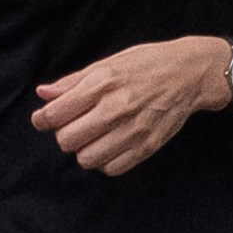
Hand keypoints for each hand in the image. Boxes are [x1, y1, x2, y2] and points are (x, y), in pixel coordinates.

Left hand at [32, 39, 232, 176]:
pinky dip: (105, 161)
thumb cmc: (146, 64)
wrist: (190, 74)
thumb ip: (73, 82)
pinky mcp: (147, 146)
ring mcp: (133, 130)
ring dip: (84, 150)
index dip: (43, 120)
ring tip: (93, 137)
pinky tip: (110, 146)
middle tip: (75, 125)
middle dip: (65, 134)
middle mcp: (116, 107)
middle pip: (67, 140)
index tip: (43, 119)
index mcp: (102, 83)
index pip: (56, 114)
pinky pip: (111, 168)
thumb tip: (43, 94)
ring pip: (86, 158)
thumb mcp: (108, 64)